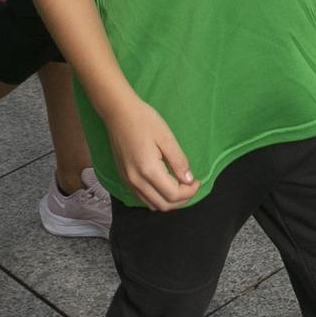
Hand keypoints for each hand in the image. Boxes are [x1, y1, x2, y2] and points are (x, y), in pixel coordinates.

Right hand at [102, 94, 198, 210]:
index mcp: (148, 170)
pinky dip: (157, 197)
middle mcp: (136, 181)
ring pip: (152, 205)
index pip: (173, 195)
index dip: (189, 192)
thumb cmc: (143, 120)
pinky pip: (143, 197)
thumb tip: (188, 180)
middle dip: (182, 200)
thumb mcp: (166, 138)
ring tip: (179, 186)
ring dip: (169, 201)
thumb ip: (178, 161)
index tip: (197, 181)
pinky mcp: (124, 177)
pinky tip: (164, 184)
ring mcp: (128, 181)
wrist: (118, 112)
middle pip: (163, 205)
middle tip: (191, 186)